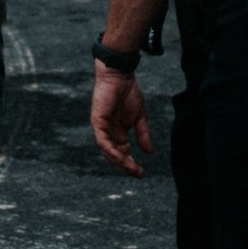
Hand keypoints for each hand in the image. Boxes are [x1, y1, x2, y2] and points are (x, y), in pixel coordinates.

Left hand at [90, 60, 153, 177]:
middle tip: (138, 173)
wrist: (120, 74)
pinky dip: (111, 151)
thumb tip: (149, 152)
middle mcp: (108, 132)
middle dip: (126, 166)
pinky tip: (122, 157)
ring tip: (132, 168)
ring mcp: (102, 128)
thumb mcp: (139, 116)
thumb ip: (143, 133)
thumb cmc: (128, 92)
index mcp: (118, 131)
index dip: (131, 163)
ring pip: (108, 151)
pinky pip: (103, 141)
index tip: (142, 172)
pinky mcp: (97, 122)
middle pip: (114, 155)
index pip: (122, 152)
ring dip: (119, 161)